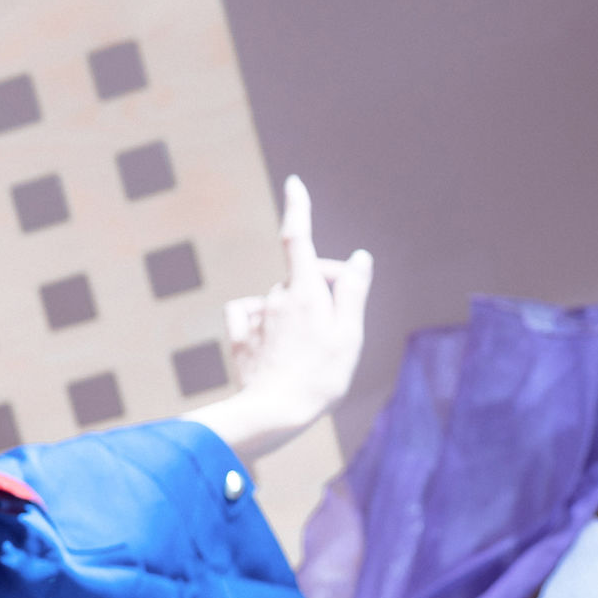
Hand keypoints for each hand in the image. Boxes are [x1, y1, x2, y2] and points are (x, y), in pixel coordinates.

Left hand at [193, 175, 370, 461]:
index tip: (293, 183)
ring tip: (308, 351)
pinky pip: (250, 315)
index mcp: (305, 291)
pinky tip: (271, 344)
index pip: (299, 239)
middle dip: (323, 290)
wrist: (273, 414)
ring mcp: (255, 317)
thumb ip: (352, 291)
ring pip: (280, 300)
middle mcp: (275, 297)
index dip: (298, 208)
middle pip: (303, 278)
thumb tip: (358, 257)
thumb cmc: (320, 376)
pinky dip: (262, 321)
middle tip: (339, 329)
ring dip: (296, 313)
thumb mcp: (349, 333)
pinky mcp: (239, 337)